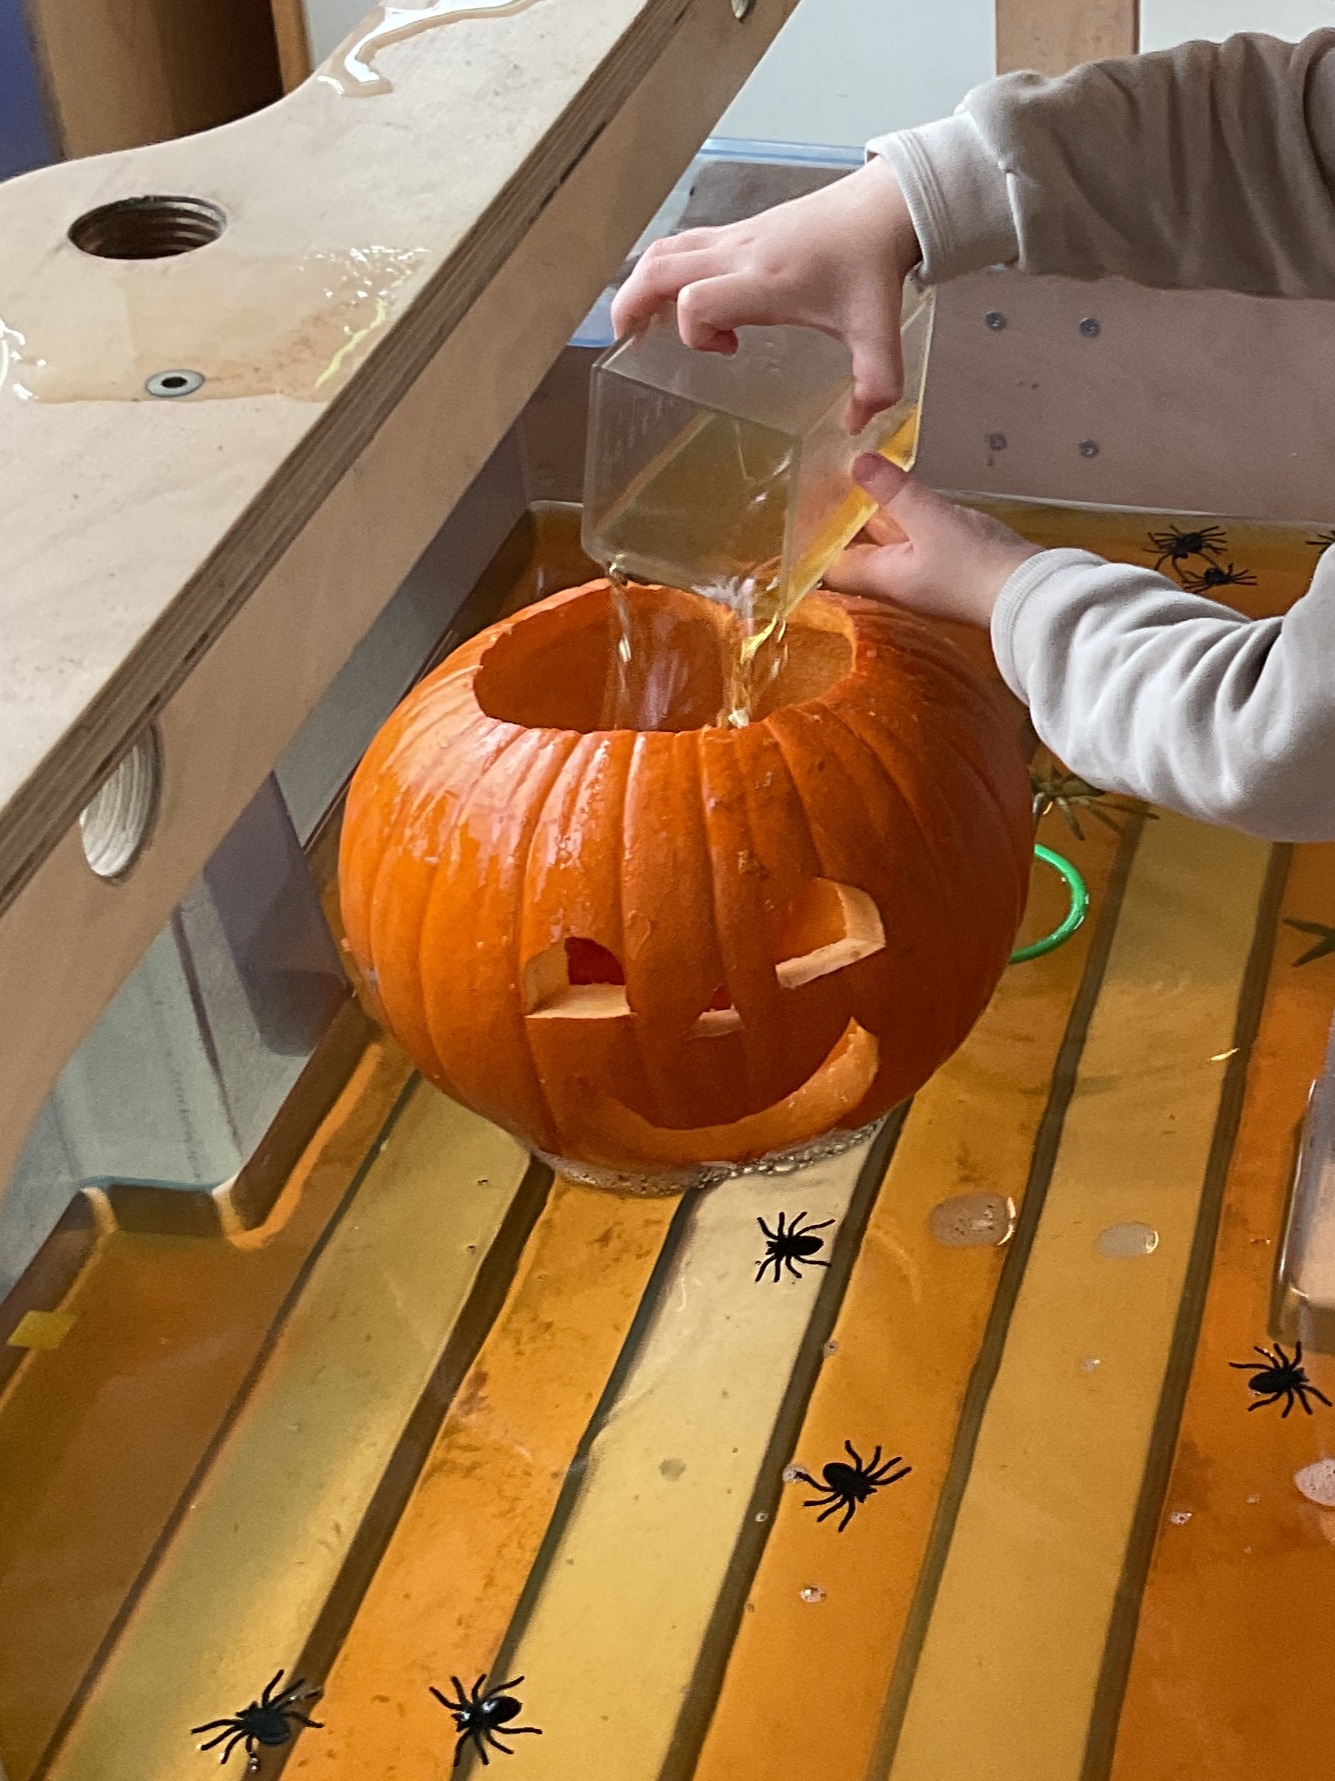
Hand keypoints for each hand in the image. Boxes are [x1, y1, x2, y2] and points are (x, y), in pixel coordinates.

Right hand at [610, 158, 921, 432]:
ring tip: (639, 322)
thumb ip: (874, 385)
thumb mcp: (880, 334)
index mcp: (765, 281)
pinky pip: (683, 245)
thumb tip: (854, 425)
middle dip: (631, 307)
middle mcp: (739, 254)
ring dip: (640, 285)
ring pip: (663, 251)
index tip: (729, 351)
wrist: (882, 207)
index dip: (697, 335)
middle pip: (658, 270)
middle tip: (628, 343)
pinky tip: (678, 296)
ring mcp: (735, 237)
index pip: (696, 301)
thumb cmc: (873, 265)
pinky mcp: (738, 229)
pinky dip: (665, 270)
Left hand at [824, 455, 1040, 626]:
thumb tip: (858, 463)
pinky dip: (900, 517)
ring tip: (855, 476)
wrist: (1029, 595)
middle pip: (854, 551)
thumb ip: (893, 491)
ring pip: (883, 543)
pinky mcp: (943, 567)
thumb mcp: (931, 519)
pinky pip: (910, 540)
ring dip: (870, 515)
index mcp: (881, 577)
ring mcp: (919, 575)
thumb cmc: (977, 566)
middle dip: (841, 520)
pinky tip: (900, 493)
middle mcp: (894, 581)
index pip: (828, 564)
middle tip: (827, 480)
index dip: (813, 538)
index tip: (803, 505)